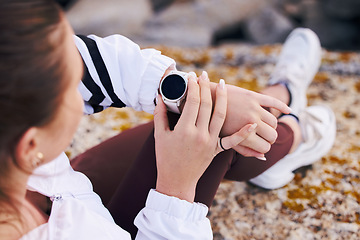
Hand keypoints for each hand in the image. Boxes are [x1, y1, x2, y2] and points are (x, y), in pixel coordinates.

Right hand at [154, 74, 255, 201]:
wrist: (176, 181)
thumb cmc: (165, 158)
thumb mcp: (160, 135)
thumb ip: (160, 115)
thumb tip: (160, 97)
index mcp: (184, 130)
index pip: (191, 102)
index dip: (192, 87)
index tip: (192, 77)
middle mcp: (199, 134)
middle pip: (206, 105)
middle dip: (205, 87)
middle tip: (204, 75)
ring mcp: (210, 142)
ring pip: (220, 116)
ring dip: (223, 98)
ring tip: (223, 84)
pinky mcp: (216, 150)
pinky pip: (232, 141)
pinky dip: (244, 133)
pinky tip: (252, 123)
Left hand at [221, 84, 290, 156]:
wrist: (205, 100)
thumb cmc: (214, 124)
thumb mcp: (226, 141)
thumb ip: (244, 150)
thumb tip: (263, 157)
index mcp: (244, 134)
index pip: (265, 148)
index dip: (263, 149)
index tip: (258, 146)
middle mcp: (252, 121)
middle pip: (273, 135)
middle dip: (269, 139)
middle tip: (261, 138)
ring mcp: (254, 108)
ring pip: (274, 122)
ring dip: (271, 126)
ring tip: (262, 127)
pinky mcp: (253, 96)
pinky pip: (274, 101)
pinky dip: (283, 107)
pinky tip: (289, 110)